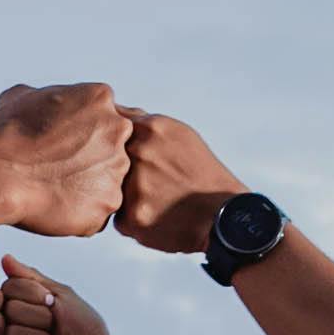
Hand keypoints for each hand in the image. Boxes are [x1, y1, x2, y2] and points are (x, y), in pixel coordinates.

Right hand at [0, 79, 128, 236]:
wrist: (0, 173)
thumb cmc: (5, 134)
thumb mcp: (19, 97)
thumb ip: (42, 96)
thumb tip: (37, 100)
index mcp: (100, 98)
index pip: (103, 115)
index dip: (80, 132)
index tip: (59, 142)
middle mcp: (118, 130)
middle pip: (113, 148)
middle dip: (91, 159)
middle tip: (57, 167)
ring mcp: (117, 168)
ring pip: (108, 181)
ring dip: (87, 187)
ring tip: (53, 187)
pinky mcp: (109, 202)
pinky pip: (99, 210)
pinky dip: (81, 212)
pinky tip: (55, 205)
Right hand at [0, 265, 120, 334]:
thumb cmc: (83, 327)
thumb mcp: (59, 294)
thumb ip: (30, 277)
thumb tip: (4, 257)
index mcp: (17, 308)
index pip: (8, 288)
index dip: (35, 295)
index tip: (53, 306)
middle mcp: (8, 328)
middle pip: (8, 309)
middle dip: (40, 316)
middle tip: (55, 329)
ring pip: (11, 332)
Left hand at [112, 105, 241, 257]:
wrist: (226, 216)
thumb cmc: (201, 173)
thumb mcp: (181, 136)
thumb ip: (146, 125)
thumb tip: (115, 114)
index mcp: (150, 128)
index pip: (111, 125)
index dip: (113, 140)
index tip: (122, 151)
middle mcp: (139, 153)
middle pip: (107, 159)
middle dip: (119, 170)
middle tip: (150, 182)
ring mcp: (134, 186)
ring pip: (111, 190)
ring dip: (126, 196)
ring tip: (157, 200)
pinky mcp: (133, 218)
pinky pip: (120, 219)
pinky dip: (135, 220)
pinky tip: (158, 217)